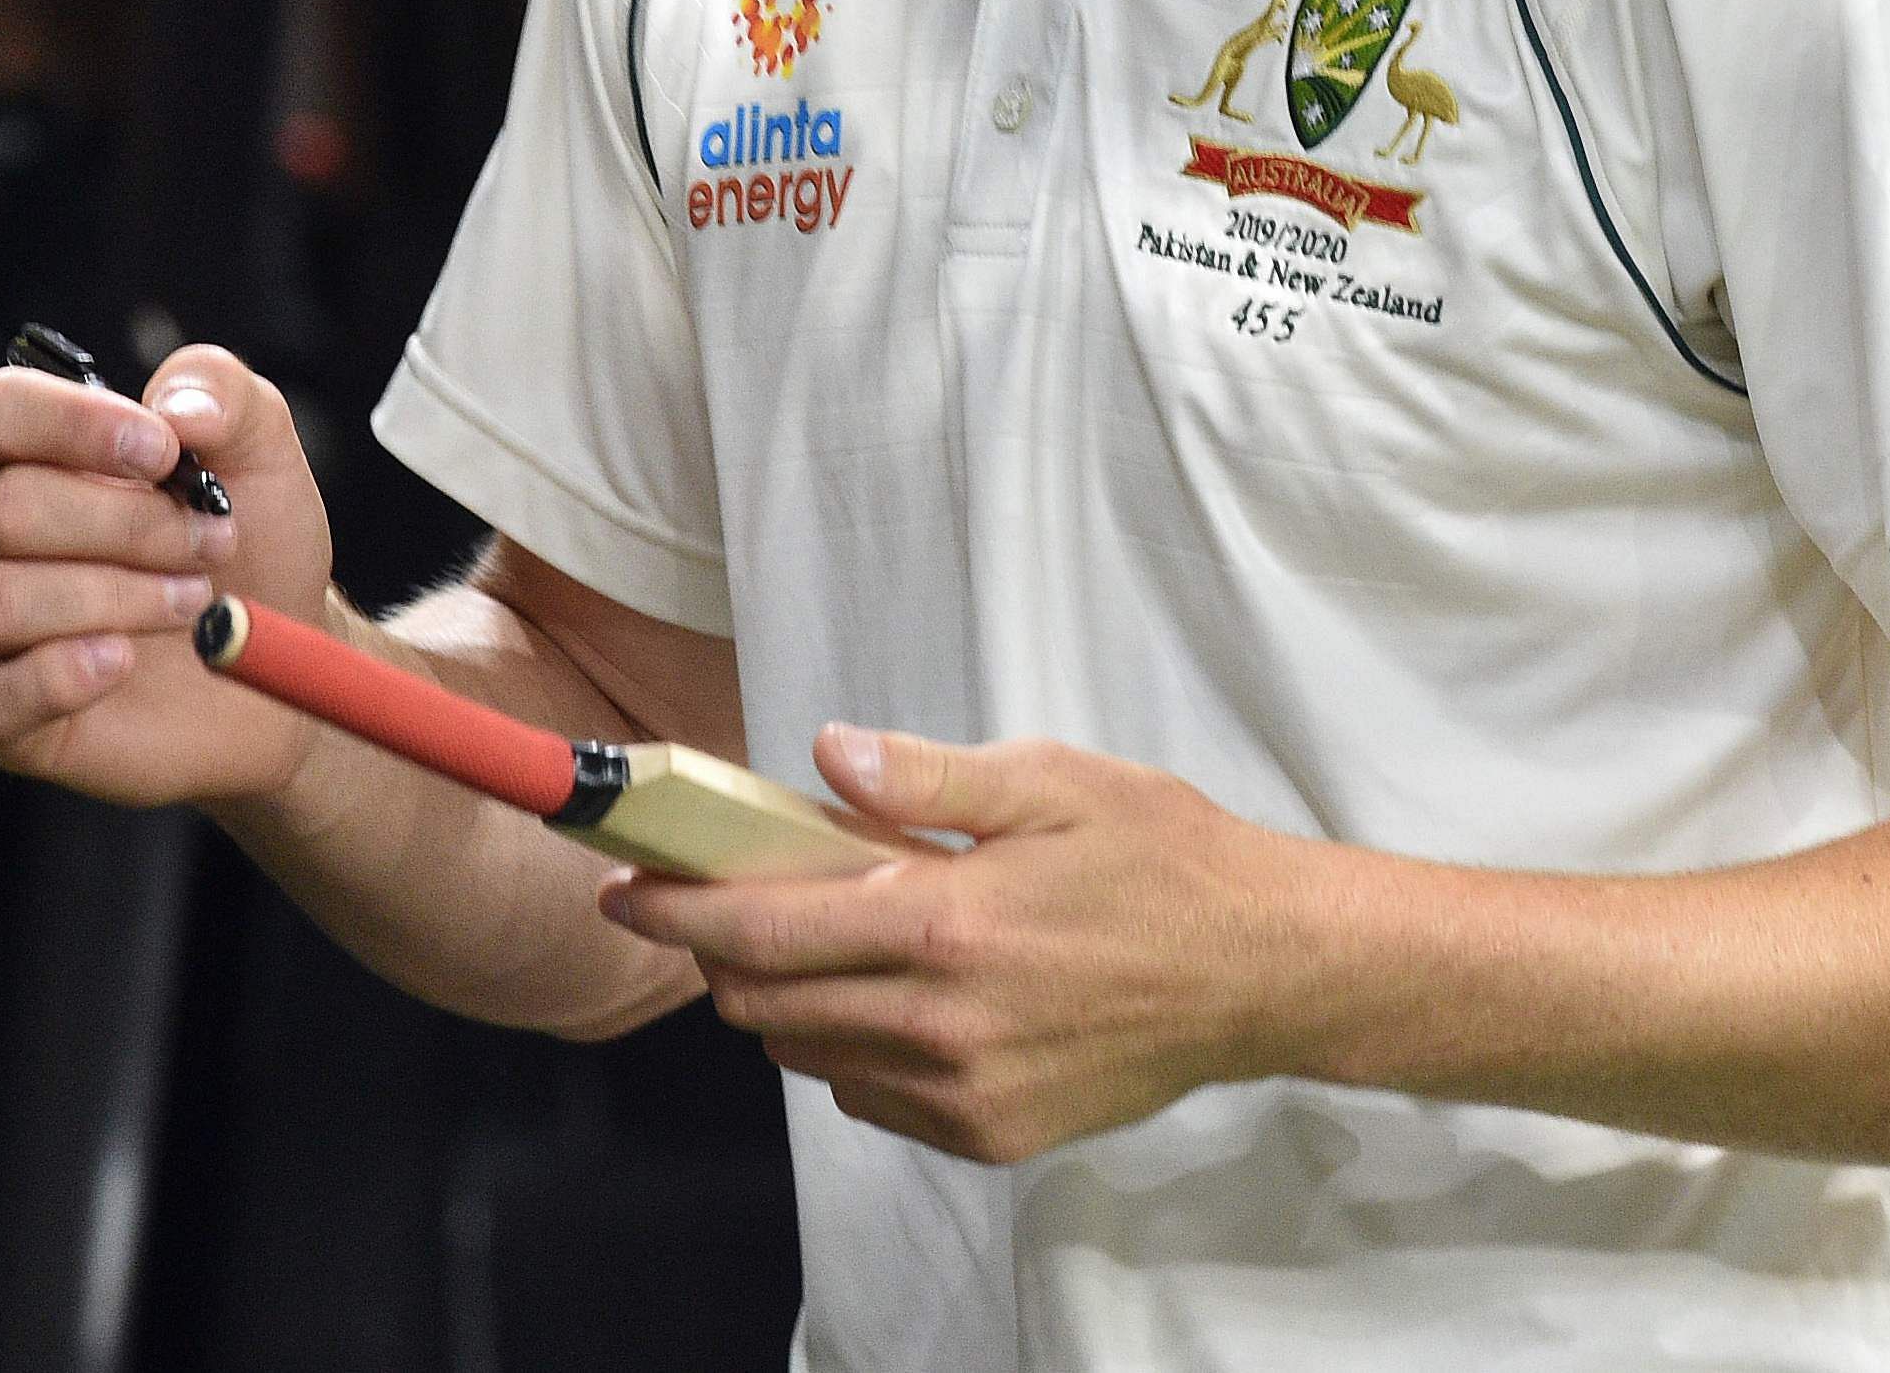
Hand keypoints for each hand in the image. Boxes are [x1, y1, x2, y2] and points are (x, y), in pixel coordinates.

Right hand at [0, 344, 337, 809]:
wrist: (275, 670)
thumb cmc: (251, 552)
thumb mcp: (261, 452)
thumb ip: (220, 390)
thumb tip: (176, 407)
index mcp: (27, 455)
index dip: (77, 424)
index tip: (165, 453)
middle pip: (10, 509)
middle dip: (132, 527)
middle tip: (208, 544)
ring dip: (117, 599)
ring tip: (189, 603)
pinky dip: (64, 677)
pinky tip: (124, 662)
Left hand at [601, 727, 1317, 1165]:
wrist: (1263, 972)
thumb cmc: (1165, 857)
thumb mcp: (1055, 781)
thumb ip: (927, 779)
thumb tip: (824, 755)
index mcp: (949, 926)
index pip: (767, 928)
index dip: (679, 908)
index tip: (626, 886)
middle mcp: (943, 1026)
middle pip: (767, 1002)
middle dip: (720, 951)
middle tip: (720, 899)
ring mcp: (966, 1095)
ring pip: (810, 1056)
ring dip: (786, 999)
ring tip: (818, 938)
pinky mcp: (991, 1135)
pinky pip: (871, 1097)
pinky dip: (851, 1048)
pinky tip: (893, 995)